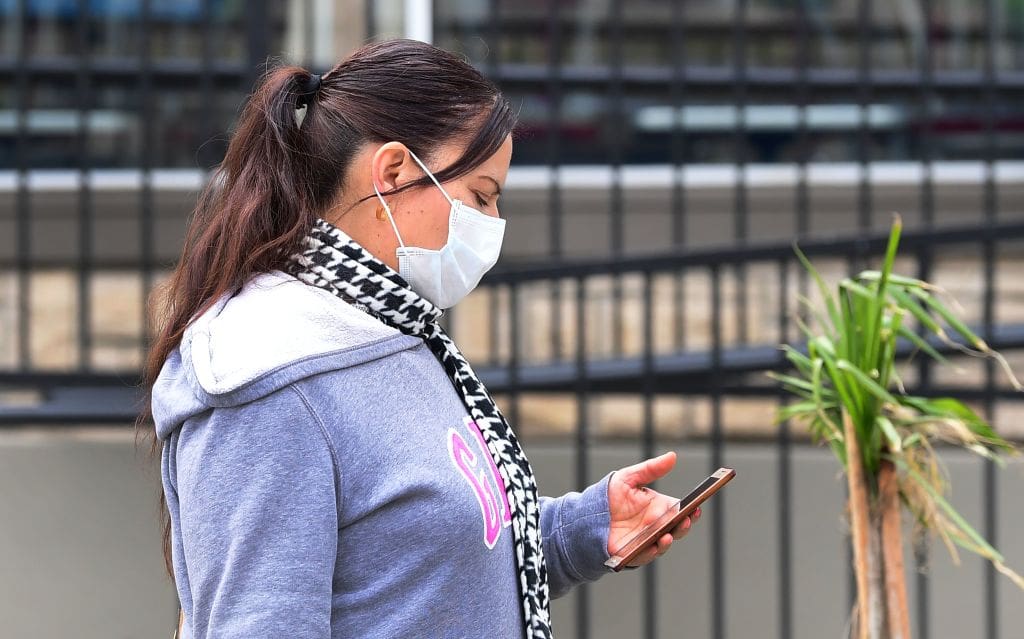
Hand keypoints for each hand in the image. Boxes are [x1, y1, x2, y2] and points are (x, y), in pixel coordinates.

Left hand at [606, 451, 701, 568]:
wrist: (587, 515)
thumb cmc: (610, 496)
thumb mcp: (629, 478)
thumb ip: (651, 469)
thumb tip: (672, 456)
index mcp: (660, 508)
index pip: (682, 511)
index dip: (692, 511)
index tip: (697, 507)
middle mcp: (656, 526)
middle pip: (677, 529)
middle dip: (684, 526)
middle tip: (686, 520)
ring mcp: (646, 541)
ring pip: (663, 544)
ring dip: (668, 541)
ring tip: (668, 535)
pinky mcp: (633, 553)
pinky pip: (644, 555)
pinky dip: (650, 552)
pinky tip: (652, 546)